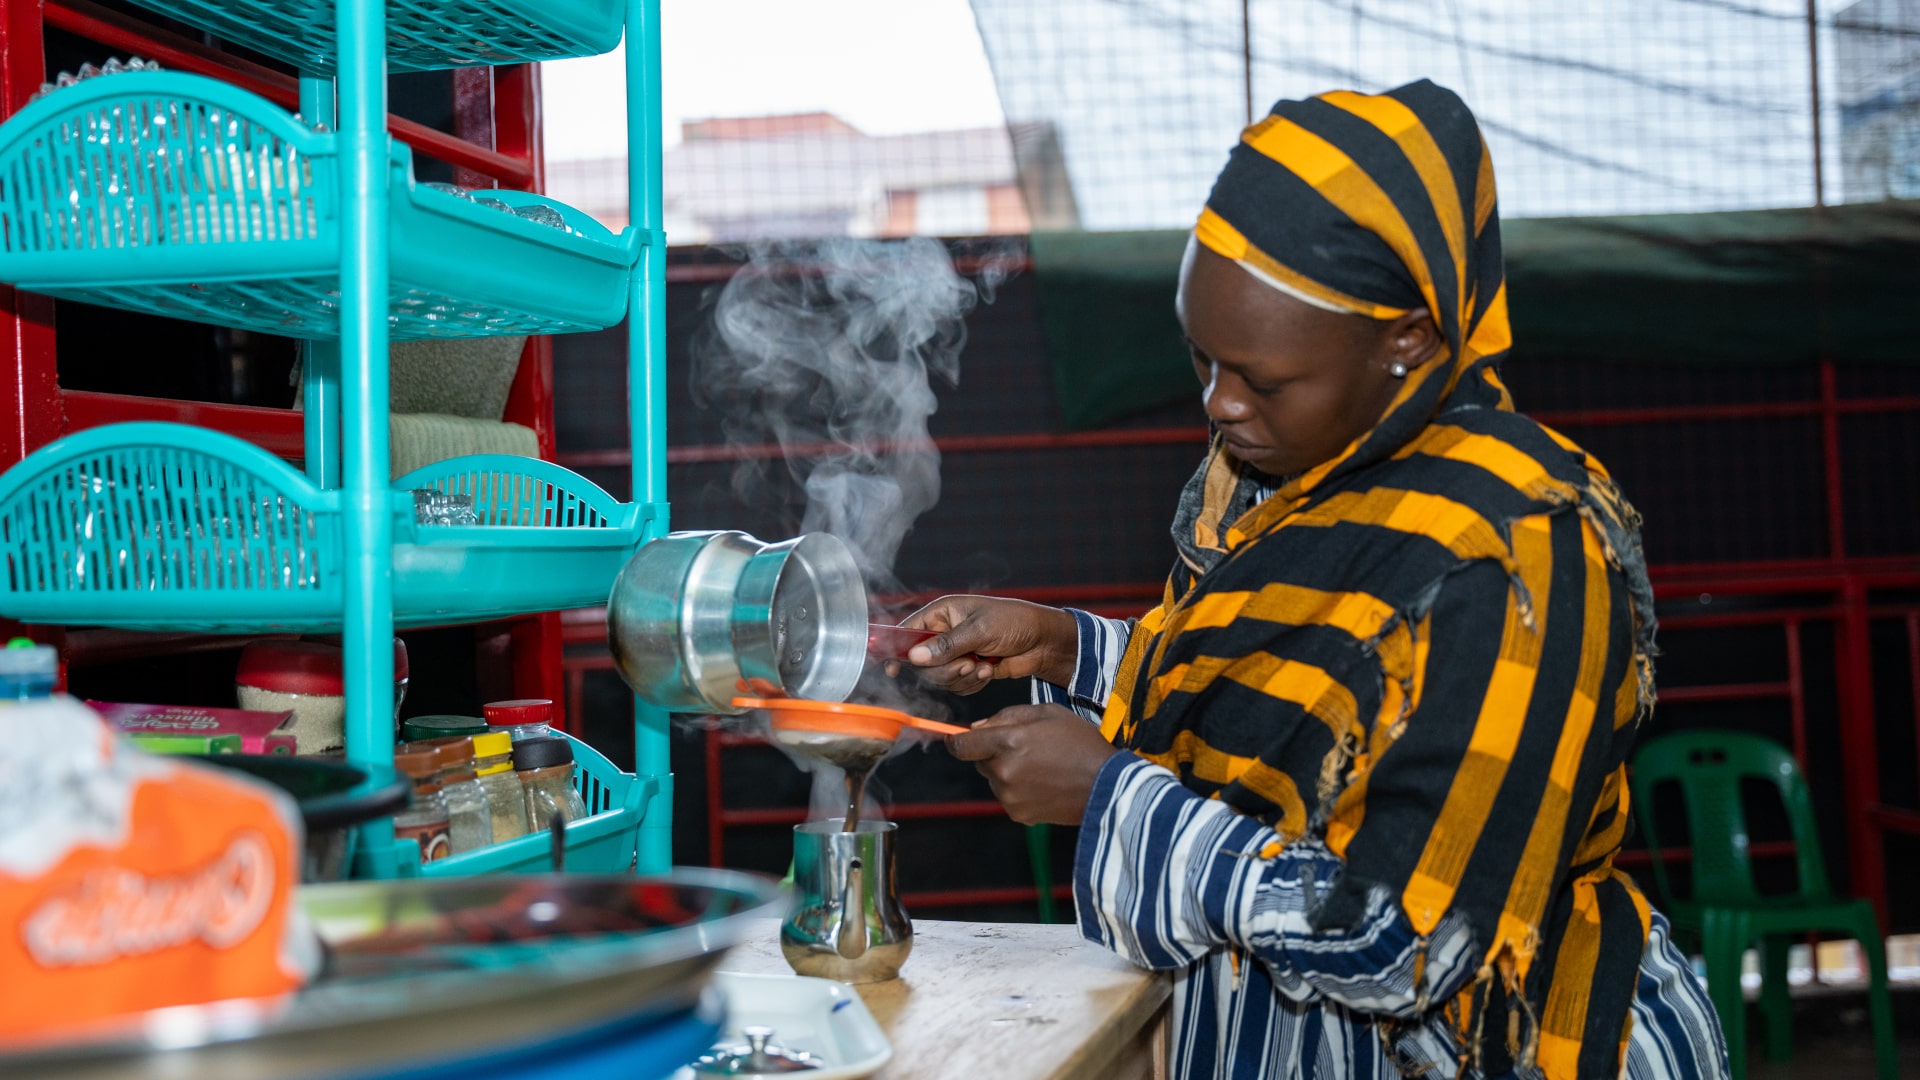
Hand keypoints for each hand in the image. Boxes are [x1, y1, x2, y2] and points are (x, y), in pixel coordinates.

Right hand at [885, 595, 1077, 693]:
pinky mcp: (967, 670)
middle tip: (968, 662)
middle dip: (945, 669)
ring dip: (962, 677)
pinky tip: (990, 669)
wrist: (1043, 641)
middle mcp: (944, 634)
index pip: (907, 632)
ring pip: (939, 678)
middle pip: (922, 663)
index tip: (892, 668)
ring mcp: (955, 653)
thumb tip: (915, 656)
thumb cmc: (1015, 621)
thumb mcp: (980, 629)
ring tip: (984, 664)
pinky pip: (957, 686)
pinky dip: (973, 683)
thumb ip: (946, 644)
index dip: (896, 649)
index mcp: (942, 614)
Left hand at [946, 704, 1120, 824]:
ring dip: (1007, 772)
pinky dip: (1019, 790)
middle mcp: (1003, 771)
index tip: (959, 740)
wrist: (1106, 785)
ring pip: (994, 779)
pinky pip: (1008, 797)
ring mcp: (1010, 796)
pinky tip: (1044, 784)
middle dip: (993, 753)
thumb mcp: (1048, 713)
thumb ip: (1008, 716)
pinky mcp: (1019, 814)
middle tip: (1026, 749)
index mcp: (1007, 742)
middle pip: (979, 761)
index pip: (960, 746)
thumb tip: (977, 728)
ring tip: (1041, 767)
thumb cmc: (1081, 744)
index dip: (956, 741)